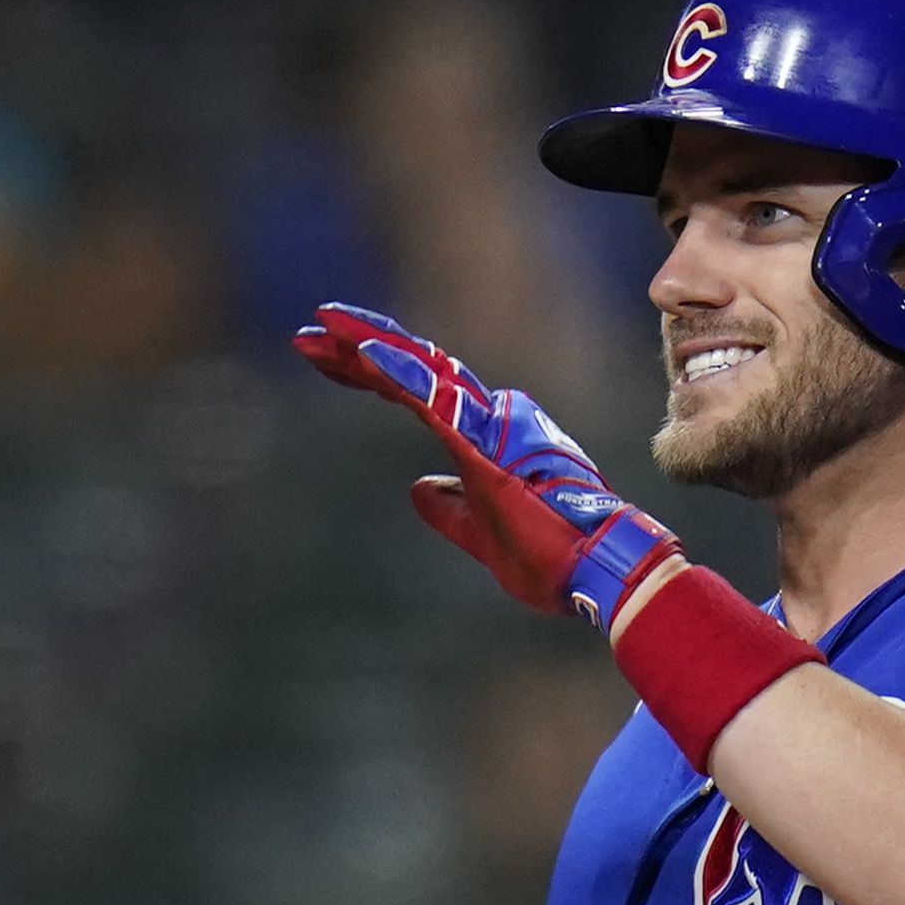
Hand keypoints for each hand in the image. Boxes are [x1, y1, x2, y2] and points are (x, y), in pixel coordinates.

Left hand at [291, 303, 677, 629]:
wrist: (600, 575)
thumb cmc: (553, 557)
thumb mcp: (480, 534)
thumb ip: (448, 510)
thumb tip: (418, 490)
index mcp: (483, 437)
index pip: (415, 392)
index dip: (368, 372)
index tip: (321, 356)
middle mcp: (487, 420)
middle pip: (411, 372)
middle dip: (354, 348)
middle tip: (304, 331)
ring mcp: (489, 429)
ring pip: (419, 373)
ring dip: (365, 349)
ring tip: (318, 329)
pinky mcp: (487, 450)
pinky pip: (436, 402)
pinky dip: (398, 374)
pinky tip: (363, 354)